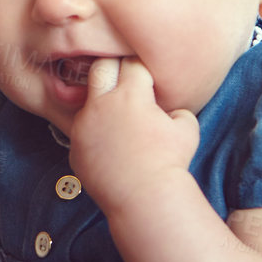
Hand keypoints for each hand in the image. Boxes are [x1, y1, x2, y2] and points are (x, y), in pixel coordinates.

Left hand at [67, 57, 198, 211]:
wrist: (144, 197)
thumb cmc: (170, 162)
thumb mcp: (187, 128)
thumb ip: (177, 110)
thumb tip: (168, 111)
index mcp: (130, 94)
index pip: (132, 64)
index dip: (143, 69)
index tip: (147, 79)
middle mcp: (101, 104)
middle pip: (101, 67)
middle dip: (115, 69)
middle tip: (126, 81)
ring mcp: (83, 125)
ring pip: (89, 101)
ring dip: (103, 104)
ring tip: (118, 119)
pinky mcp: (74, 146)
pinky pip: (82, 130)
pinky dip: (94, 132)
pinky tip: (110, 144)